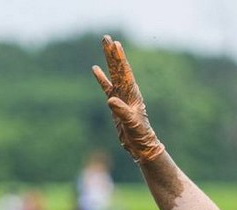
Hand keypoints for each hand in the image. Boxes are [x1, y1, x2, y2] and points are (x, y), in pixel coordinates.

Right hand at [92, 35, 165, 163]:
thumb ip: (122, 111)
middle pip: (118, 68)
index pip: (124, 72)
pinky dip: (101, 78)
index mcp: (132, 94)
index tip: (116, 45)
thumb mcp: (131, 123)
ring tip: (105, 46)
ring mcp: (121, 96)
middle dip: (112, 53)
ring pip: (113, 74)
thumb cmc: (139, 134)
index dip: (120, 59)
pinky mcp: (115, 103)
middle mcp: (127, 92)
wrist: (141, 145)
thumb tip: (110, 100)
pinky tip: (95, 69)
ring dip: (108, 61)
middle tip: (106, 38)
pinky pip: (107, 87)